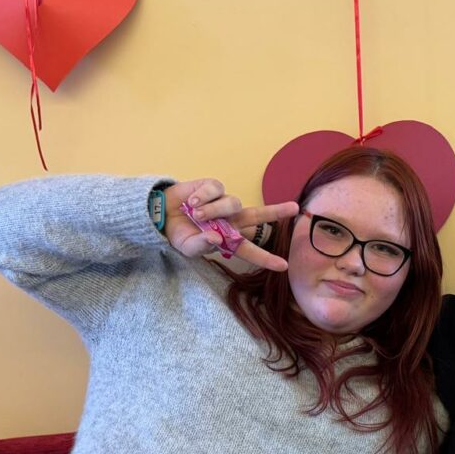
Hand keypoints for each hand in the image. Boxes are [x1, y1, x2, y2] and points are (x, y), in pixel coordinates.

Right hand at [162, 179, 298, 271]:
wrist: (159, 215)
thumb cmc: (178, 234)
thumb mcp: (187, 247)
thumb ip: (201, 246)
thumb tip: (216, 238)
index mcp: (228, 239)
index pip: (250, 250)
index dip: (266, 258)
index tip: (283, 266)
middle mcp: (231, 220)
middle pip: (259, 215)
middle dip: (277, 211)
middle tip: (295, 209)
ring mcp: (223, 203)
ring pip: (233, 203)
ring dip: (214, 208)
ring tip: (195, 213)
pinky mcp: (212, 187)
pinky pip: (216, 188)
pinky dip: (203, 196)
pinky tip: (191, 201)